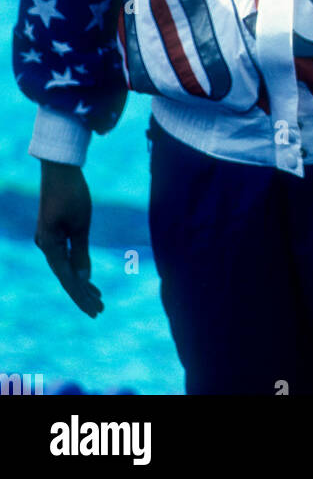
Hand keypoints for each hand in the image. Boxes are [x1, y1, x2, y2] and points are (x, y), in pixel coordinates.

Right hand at [36, 160, 103, 317]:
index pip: (68, 279)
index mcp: (49, 246)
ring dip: (81, 282)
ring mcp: (49, 239)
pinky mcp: (54, 232)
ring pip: (66, 268)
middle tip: (100, 310)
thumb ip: (81, 253)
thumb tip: (83, 278)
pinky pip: (65, 256)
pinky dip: (77, 267)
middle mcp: (46, 245)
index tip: (95, 311)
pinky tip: (87, 278)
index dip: (82, 297)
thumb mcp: (81, 225)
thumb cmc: (72, 194)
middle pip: (66, 276)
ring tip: (98, 299)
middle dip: (83, 294)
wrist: (60, 168)